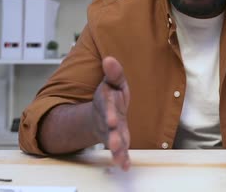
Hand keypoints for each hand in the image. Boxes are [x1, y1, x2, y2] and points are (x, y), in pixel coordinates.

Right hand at [91, 56, 130, 170]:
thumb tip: (109, 58)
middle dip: (111, 133)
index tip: (112, 119)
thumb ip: (114, 73)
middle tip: (113, 140)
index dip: (110, 112)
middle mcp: (107, 118)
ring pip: (112, 140)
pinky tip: (125, 166)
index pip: (108, 105)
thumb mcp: (114, 82)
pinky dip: (122, 159)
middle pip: (109, 126)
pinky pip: (119, 151)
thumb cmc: (111, 96)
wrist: (100, 114)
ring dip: (116, 148)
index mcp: (106, 102)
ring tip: (119, 155)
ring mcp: (110, 132)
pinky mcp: (117, 141)